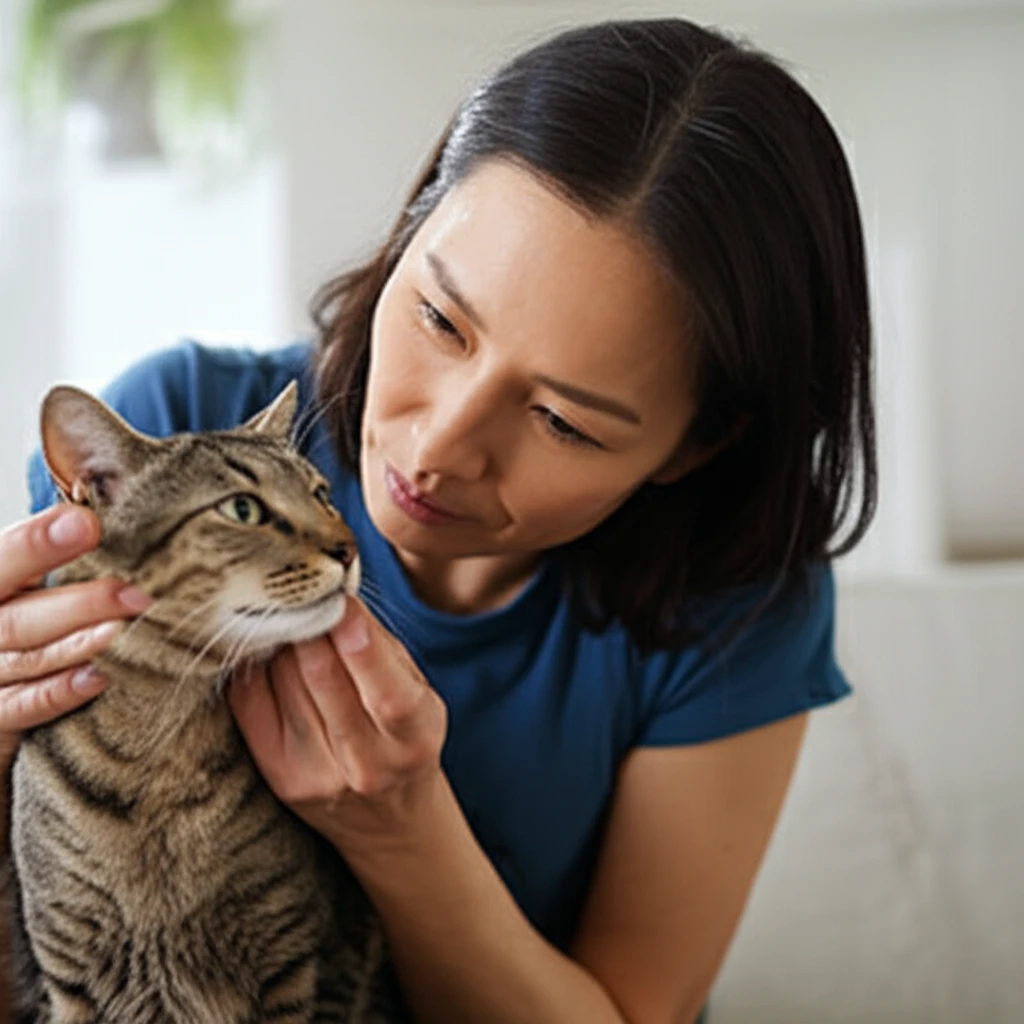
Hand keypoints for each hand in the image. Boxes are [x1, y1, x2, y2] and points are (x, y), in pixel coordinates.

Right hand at [0, 505, 152, 767]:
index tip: (86, 525)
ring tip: (125, 633)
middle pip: (20, 619)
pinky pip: (26, 705)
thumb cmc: (18, 614)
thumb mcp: (23, 582)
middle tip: (136, 597)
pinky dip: (62, 692)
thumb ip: (49, 555)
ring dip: (81, 647)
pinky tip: (100, 678)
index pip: (3, 560)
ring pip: (29, 659)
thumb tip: (100, 520)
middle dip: (81, 606)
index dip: (37, 544)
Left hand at [228, 596, 447, 851]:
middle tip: (306, 595)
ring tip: (292, 617)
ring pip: (285, 682)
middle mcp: (368, 764)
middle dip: (312, 626)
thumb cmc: (403, 737)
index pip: (386, 693)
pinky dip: (257, 666)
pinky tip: (268, 649)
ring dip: (285, 640)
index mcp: (415, 738)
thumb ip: (383, 650)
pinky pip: (253, 703)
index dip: (360, 641)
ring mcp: (318, 774)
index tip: (342, 601)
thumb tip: (337, 597)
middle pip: (323, 678)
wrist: (388, 819)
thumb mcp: (417, 694)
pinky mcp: (279, 777)